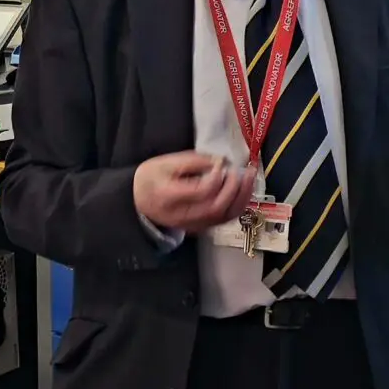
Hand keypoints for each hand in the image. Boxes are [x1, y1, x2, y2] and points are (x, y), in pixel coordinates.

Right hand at [132, 151, 252, 233]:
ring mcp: (193, 225)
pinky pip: (224, 220)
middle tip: (241, 170)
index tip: (221, 164)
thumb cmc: (151, 179)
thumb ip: (193, 161)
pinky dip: (239, 205)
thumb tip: (220, 162)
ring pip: (224, 216)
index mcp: (168, 196)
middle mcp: (182, 216)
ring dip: (242, 197)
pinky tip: (245, 190)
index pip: (200, 192)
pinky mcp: (201, 228)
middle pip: (216, 207)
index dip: (216, 177)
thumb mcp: (165, 162)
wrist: (139, 203)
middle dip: (234, 188)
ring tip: (250, 177)